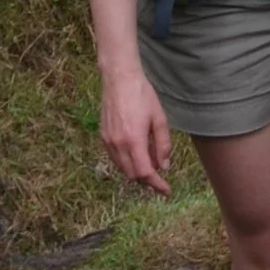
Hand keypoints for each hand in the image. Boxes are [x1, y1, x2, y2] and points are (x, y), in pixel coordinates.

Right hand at [100, 70, 172, 195]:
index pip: (145, 173)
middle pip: (133, 175)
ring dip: (136, 171)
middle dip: (147, 179)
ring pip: (123, 168)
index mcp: (134, 141)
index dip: (156, 185)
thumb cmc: (142, 95)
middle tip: (160, 175)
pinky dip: (126, 162)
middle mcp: (118, 145)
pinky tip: (136, 153)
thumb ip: (163, 144)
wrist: (120, 78)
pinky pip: (115, 159)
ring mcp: (108, 142)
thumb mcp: (159, 118)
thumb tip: (164, 166)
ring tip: (150, 162)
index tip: (166, 191)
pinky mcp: (103, 137)